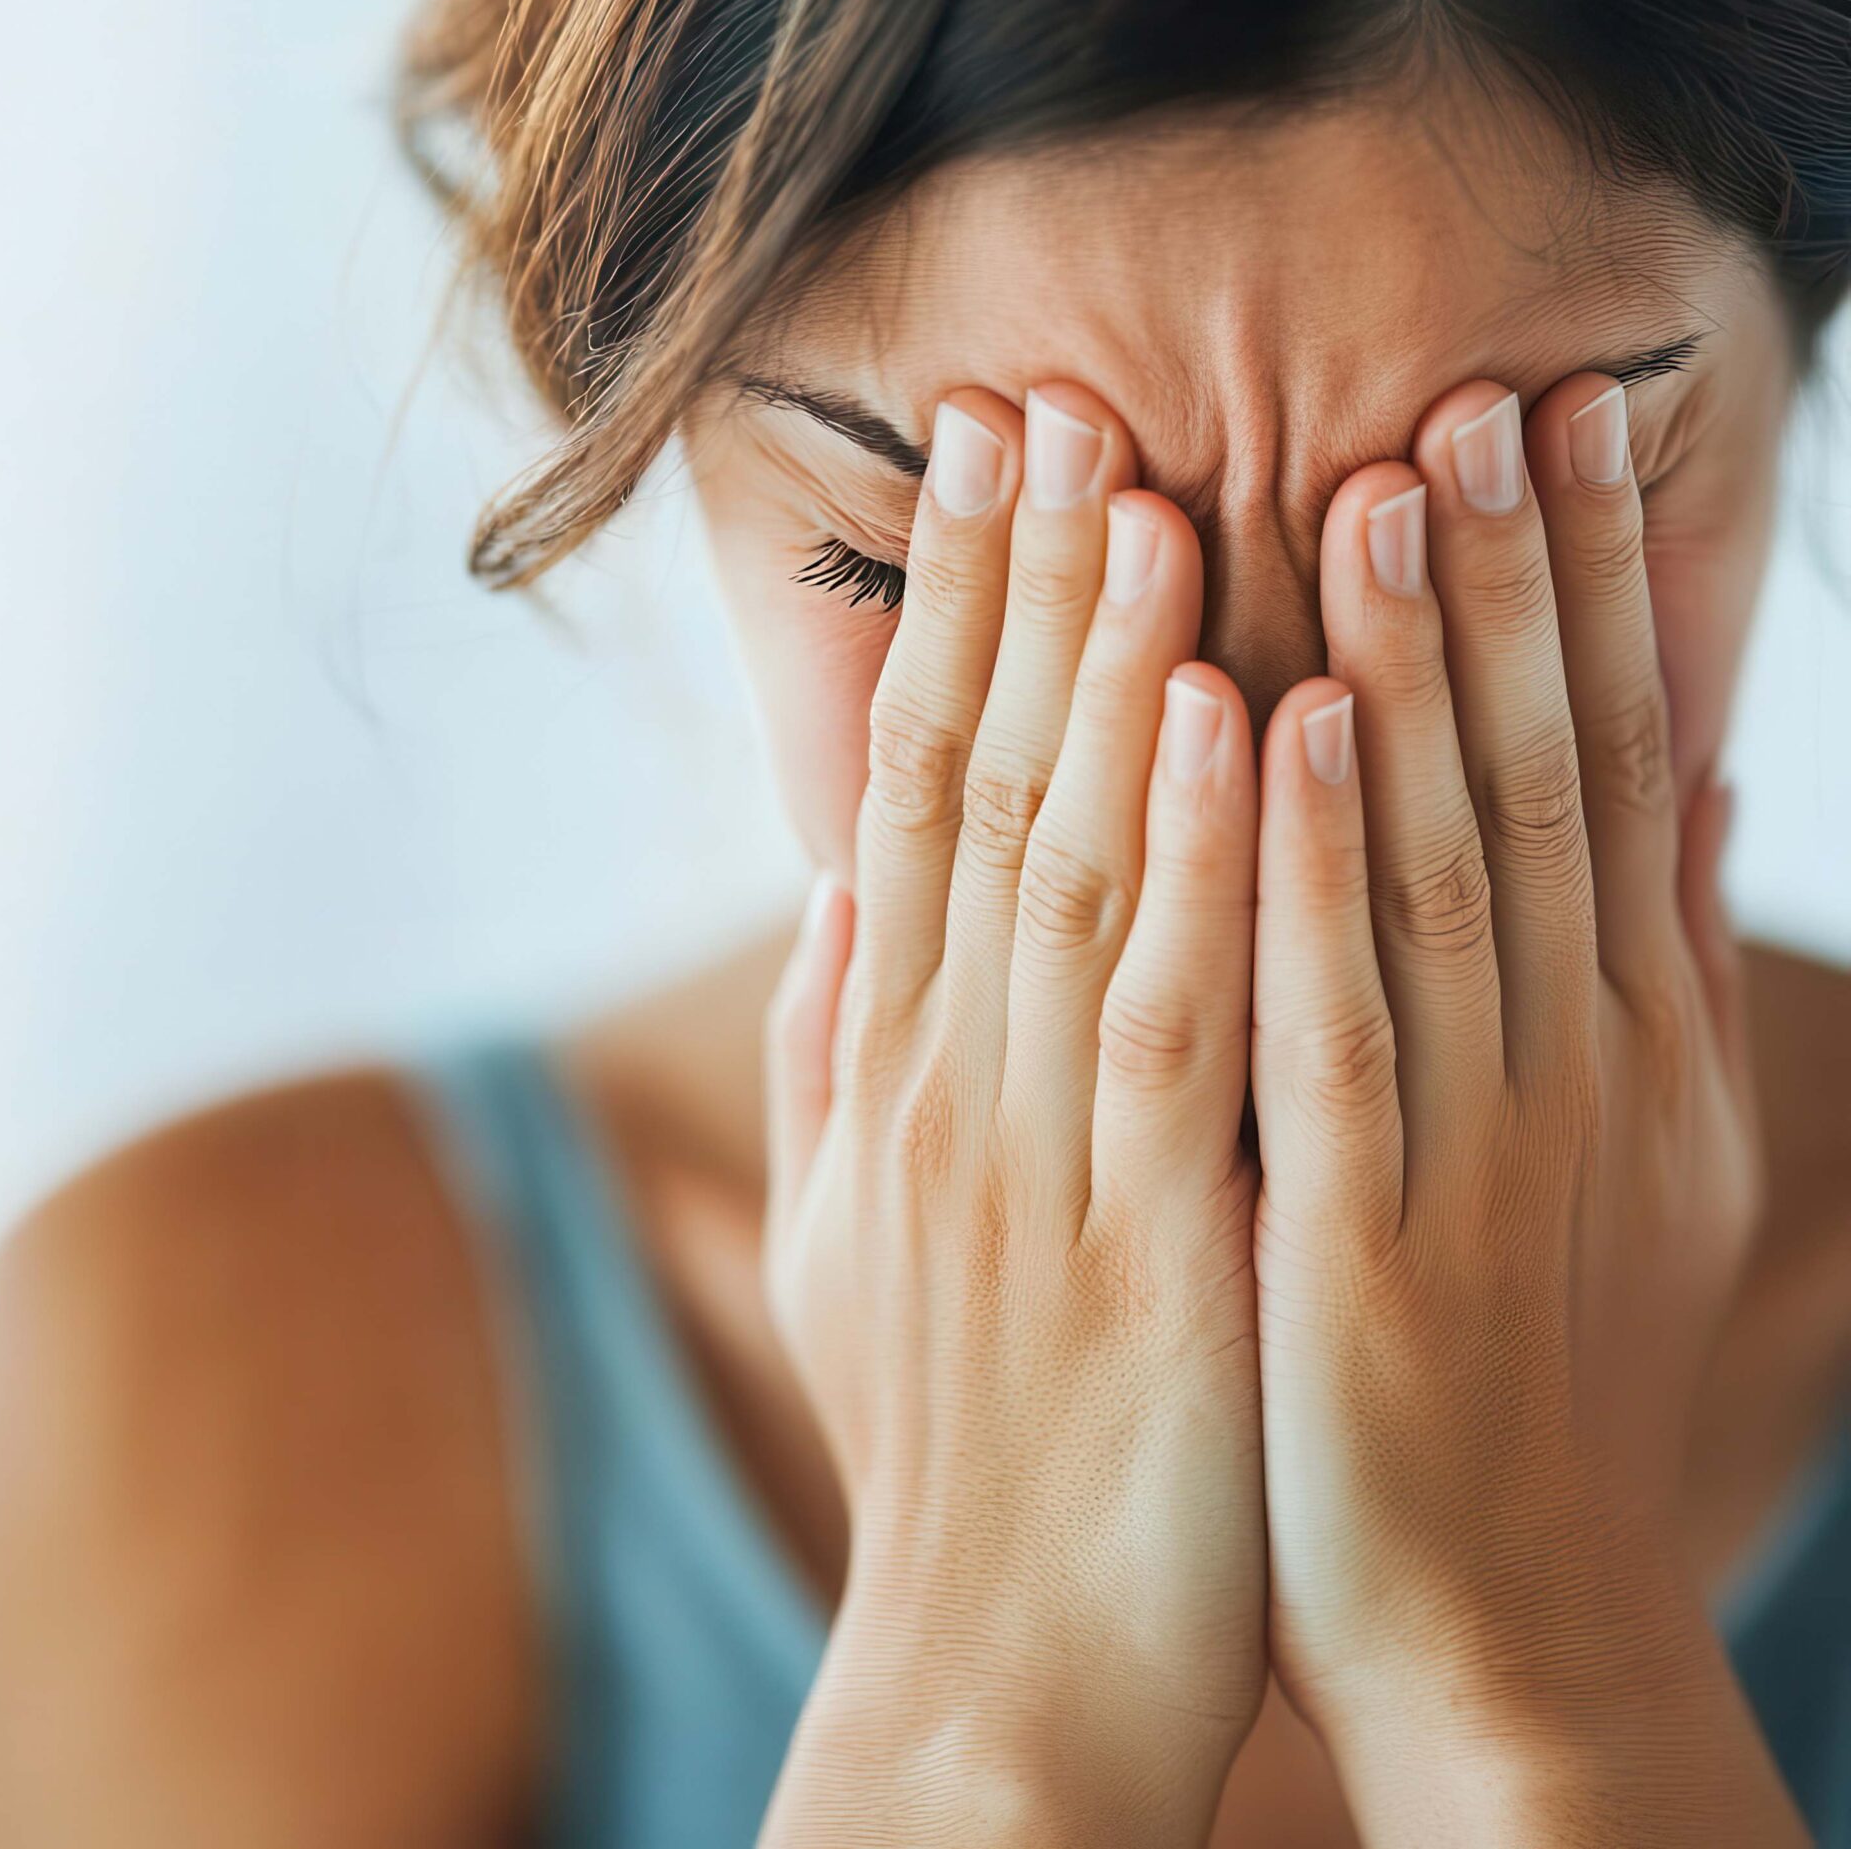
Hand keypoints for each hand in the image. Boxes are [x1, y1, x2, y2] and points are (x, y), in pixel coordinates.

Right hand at [759, 383, 1263, 1844]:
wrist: (992, 1670)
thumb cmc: (948, 1447)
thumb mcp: (855, 1243)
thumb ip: (837, 1060)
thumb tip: (832, 898)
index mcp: (891, 1072)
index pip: (913, 798)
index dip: (949, 621)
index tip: (984, 465)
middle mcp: (943, 1085)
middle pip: (980, 797)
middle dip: (1017, 594)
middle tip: (1052, 401)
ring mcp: (1036, 1162)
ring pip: (1075, 879)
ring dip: (1110, 680)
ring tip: (1147, 496)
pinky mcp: (1144, 1251)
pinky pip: (1180, 1027)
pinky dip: (1210, 868)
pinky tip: (1239, 724)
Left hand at [1250, 374, 1797, 1842]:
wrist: (1499, 1628)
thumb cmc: (1525, 1380)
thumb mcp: (1629, 1162)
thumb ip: (1642, 969)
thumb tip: (1684, 782)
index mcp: (1604, 1044)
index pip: (1597, 774)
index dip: (1582, 592)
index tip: (1545, 421)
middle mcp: (1562, 1068)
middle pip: (1539, 784)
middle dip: (1516, 582)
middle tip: (1482, 389)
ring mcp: (1471, 1147)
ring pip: (1442, 866)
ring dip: (1420, 668)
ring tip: (1390, 481)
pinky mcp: (1364, 1235)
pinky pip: (1327, 1021)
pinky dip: (1304, 865)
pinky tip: (1273, 719)